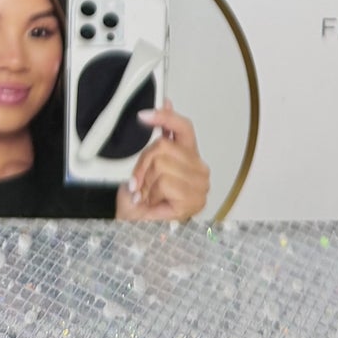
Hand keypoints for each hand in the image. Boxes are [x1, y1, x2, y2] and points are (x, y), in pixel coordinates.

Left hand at [115, 100, 209, 222]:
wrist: (138, 233)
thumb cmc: (143, 204)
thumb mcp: (146, 165)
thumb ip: (159, 135)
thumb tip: (167, 103)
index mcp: (189, 156)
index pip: (184, 128)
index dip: (165, 117)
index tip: (145, 115)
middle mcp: (199, 168)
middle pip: (163, 146)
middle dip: (142, 164)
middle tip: (138, 182)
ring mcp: (199, 185)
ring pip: (161, 164)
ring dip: (145, 182)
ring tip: (146, 196)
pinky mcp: (194, 199)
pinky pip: (164, 182)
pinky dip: (150, 193)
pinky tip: (152, 203)